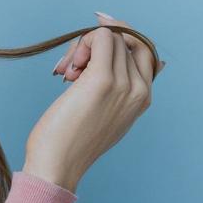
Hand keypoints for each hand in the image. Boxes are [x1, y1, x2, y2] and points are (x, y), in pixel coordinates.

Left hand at [29, 11, 159, 190]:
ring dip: (82, 46)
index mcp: (143, 97)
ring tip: (66, 74)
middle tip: (70, 68)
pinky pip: (100, 37)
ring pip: (111, 36)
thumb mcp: (102, 113)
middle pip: (124, 40)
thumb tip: (110, 46)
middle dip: (94, 44)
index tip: (91, 44)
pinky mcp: (102, 80)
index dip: (119, 38)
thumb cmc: (70, 140)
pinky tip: (66, 69)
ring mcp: (124, 84)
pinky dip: (80, 44)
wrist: (57, 165)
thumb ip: (114, 86)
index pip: (144, 49)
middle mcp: (140, 90)